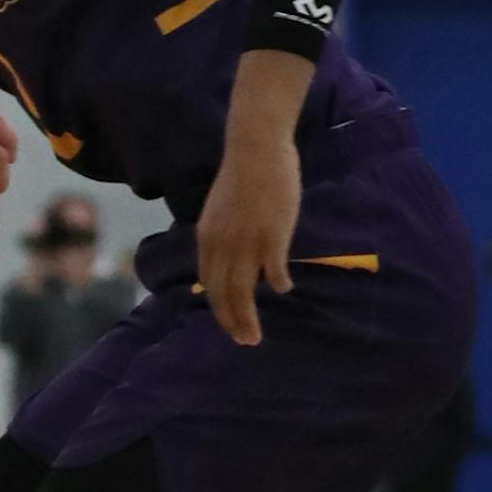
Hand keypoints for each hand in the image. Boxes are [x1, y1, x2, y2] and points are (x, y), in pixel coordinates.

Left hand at [195, 136, 298, 346]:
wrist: (255, 151)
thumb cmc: (241, 180)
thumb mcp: (219, 214)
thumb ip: (221, 239)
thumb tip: (226, 262)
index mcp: (207, 239)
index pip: (208, 283)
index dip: (218, 307)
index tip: (228, 325)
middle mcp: (221, 245)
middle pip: (222, 294)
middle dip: (232, 321)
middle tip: (244, 341)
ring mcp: (246, 242)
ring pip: (243, 291)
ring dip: (248, 317)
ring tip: (255, 335)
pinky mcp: (272, 236)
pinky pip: (273, 270)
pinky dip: (278, 282)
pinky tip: (284, 287)